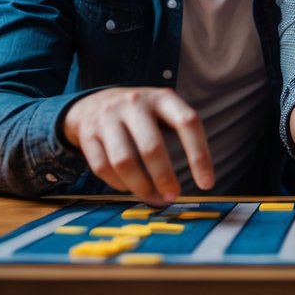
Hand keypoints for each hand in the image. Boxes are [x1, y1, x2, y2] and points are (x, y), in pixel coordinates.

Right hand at [61, 87, 212, 203]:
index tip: (207, 183)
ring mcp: (108, 118)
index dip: (199, 155)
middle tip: (173, 196)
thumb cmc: (140, 114)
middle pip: (151, 147)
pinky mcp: (88, 135)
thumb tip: (199, 180)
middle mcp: (134, 104)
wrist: (93, 103)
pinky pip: (103, 168)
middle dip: (164, 177)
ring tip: (153, 197)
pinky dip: (119, 184)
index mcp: (162, 97)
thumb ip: (180, 135)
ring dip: (141, 187)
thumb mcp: (163, 110)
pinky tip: (129, 187)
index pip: (187, 122)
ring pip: (124, 161)